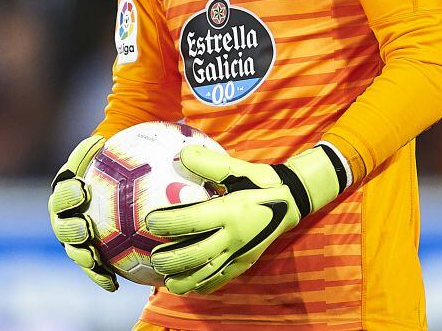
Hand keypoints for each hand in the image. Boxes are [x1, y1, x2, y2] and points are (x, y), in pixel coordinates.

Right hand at [48, 134, 118, 290]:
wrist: (118, 196)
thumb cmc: (117, 170)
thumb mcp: (115, 158)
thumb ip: (111, 151)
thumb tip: (106, 137)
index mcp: (67, 191)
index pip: (63, 191)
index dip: (68, 192)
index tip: (82, 189)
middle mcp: (65, 217)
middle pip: (61, 223)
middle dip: (69, 226)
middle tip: (85, 225)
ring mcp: (75, 239)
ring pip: (73, 249)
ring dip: (81, 254)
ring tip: (92, 257)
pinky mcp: (88, 258)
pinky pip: (92, 270)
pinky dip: (99, 277)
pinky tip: (114, 284)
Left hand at [144, 144, 346, 294]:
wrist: (291, 201)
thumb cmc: (258, 182)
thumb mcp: (236, 167)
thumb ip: (209, 162)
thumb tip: (180, 155)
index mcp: (230, 211)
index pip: (192, 221)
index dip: (168, 223)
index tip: (150, 222)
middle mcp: (234, 237)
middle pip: (197, 254)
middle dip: (172, 259)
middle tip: (153, 258)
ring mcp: (240, 253)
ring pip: (208, 273)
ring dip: (185, 278)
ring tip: (166, 280)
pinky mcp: (245, 262)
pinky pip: (222, 278)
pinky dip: (204, 285)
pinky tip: (190, 287)